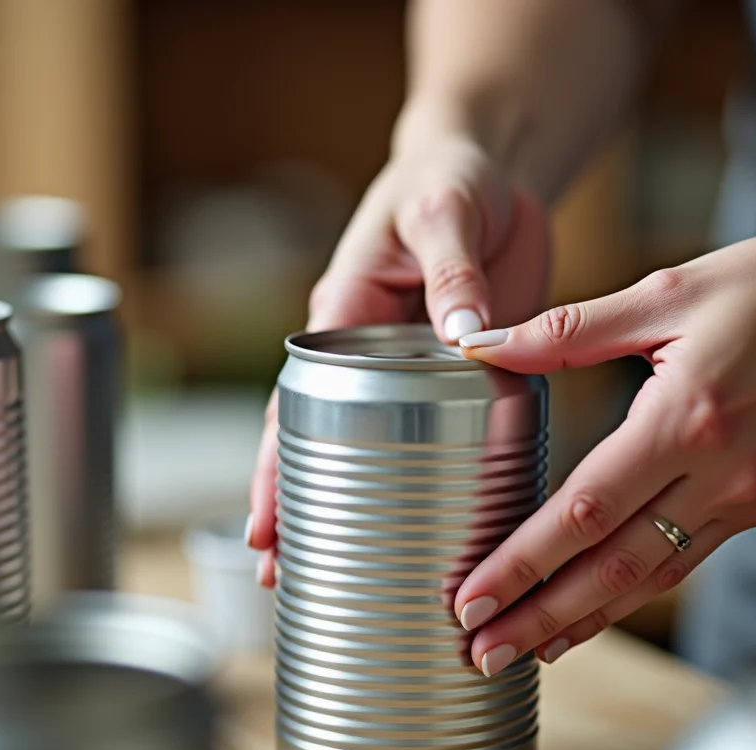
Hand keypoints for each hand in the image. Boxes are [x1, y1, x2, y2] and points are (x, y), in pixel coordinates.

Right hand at [246, 136, 551, 584]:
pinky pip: (436, 430)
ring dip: (354, 501)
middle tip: (281, 573)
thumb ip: (453, 272)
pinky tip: (430, 519)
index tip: (261, 526)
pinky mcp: (455, 373)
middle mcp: (368, 352)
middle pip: (320, 439)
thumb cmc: (449, 179)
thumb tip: (465, 336)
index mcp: (344, 313)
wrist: (494, 170)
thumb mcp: (444, 212)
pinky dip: (426, 474)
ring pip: (374, 445)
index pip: (296, 402)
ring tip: (338, 569)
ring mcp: (411, 369)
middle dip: (295, 503)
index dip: (274, 466)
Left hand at [451, 224, 755, 673]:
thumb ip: (570, 329)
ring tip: (525, 648)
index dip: (523, 561)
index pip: (584, 509)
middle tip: (481, 650)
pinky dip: (633, 594)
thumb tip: (485, 342)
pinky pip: (685, 560)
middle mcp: (720, 473)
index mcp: (686, 417)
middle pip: (612, 565)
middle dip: (540, 615)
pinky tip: (594, 611)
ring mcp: (746, 497)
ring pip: (649, 577)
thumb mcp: (668, 290)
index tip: (472, 596)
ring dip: (582, 619)